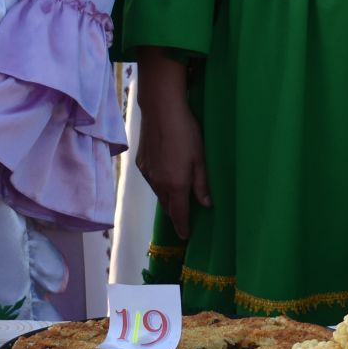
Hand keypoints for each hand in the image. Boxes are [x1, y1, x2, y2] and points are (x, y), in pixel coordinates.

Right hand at [134, 53, 209, 237]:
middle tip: (184, 218)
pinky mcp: (140, 164)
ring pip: (158, 194)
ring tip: (177, 196)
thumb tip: (206, 205)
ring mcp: (147, 174)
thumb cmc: (186, 133)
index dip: (183, 227)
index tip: (185, 236)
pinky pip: (151, 181)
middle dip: (176, 214)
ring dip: (167, 198)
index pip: (179, 214)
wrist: (161, 112)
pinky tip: (166, 175)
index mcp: (176, 185)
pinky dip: (159, 183)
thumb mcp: (200, 159)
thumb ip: (202, 184)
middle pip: (168, 206)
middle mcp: (158, 184)